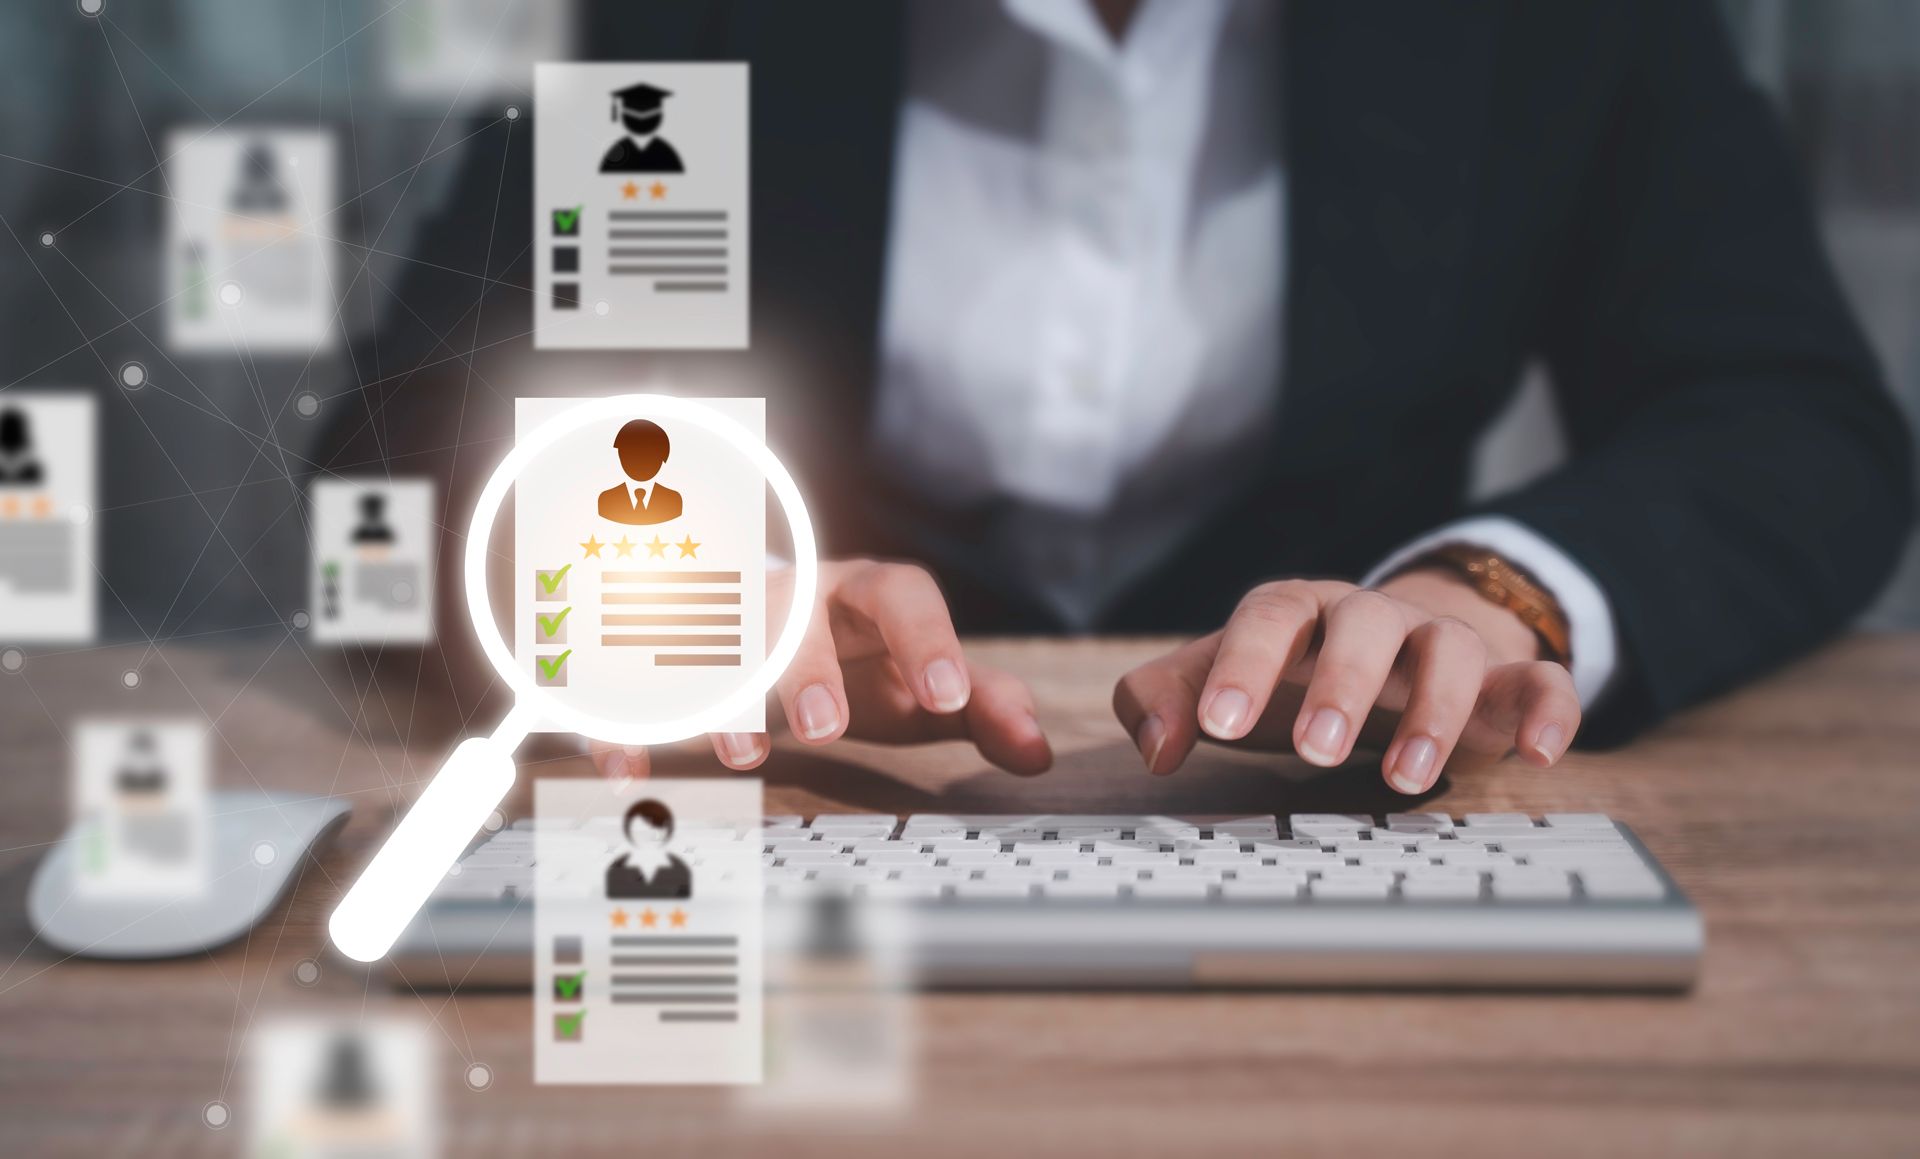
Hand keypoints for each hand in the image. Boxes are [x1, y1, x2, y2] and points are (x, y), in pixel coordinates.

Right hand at [591, 559, 1052, 778]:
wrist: (767, 612)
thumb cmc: (857, 651)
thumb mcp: (918, 675)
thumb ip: (982, 705)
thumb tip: (1039, 751)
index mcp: (864, 590)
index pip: (901, 592)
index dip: (926, 637)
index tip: (945, 696)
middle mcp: (792, 592)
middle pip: (798, 612)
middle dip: (810, 667)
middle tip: (828, 729)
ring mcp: (720, 617)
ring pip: (711, 641)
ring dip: (724, 696)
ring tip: (742, 760)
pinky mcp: (661, 654)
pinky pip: (633, 681)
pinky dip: (628, 724)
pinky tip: (632, 774)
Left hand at [1110, 572, 1579, 793]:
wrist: (1391, 652)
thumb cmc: (1292, 674)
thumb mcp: (1222, 682)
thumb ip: (1168, 700)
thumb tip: (1155, 749)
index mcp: (1300, 610)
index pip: (1270, 616)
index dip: (1243, 664)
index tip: (1217, 725)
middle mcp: (1373, 618)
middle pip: (1363, 625)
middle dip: (1341, 686)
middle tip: (1314, 752)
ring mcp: (1442, 645)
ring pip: (1449, 652)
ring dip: (1433, 712)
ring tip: (1407, 781)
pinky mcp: (1503, 682)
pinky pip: (1539, 682)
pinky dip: (1547, 710)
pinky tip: (1539, 754)